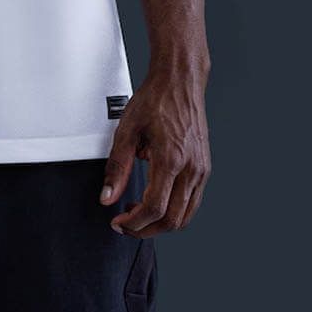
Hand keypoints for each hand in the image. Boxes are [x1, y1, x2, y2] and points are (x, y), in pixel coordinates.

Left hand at [98, 66, 210, 236]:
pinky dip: (174, 211)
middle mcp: (191, 168)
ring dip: (160, 223)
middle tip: (126, 225)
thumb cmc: (155, 99)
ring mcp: (201, 170)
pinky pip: (192, 202)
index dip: (134, 222)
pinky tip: (156, 200)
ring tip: (138, 214)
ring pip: (185, 215)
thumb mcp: (127, 130)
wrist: (180, 81)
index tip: (118, 222)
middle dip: (146, 229)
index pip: (154, 208)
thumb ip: (116, 167)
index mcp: (171, 159)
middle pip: (172, 220)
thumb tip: (107, 196)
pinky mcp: (204, 168)